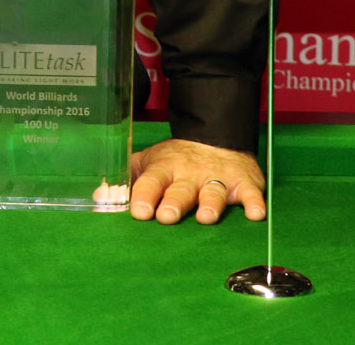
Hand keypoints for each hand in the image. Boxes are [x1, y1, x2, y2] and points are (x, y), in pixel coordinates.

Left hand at [128, 138, 264, 224]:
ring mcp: (216, 177)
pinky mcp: (242, 182)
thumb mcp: (147, 163)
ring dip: (210, 204)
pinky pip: (250, 193)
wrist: (214, 137)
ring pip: (212, 191)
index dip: (144, 195)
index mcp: (163, 169)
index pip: (150, 182)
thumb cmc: (175, 160)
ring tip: (206, 217)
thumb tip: (98, 197)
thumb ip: (125, 181)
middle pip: (180, 190)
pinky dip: (254, 203)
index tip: (139, 211)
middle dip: (174, 203)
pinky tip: (255, 214)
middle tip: (167, 216)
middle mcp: (189, 174)